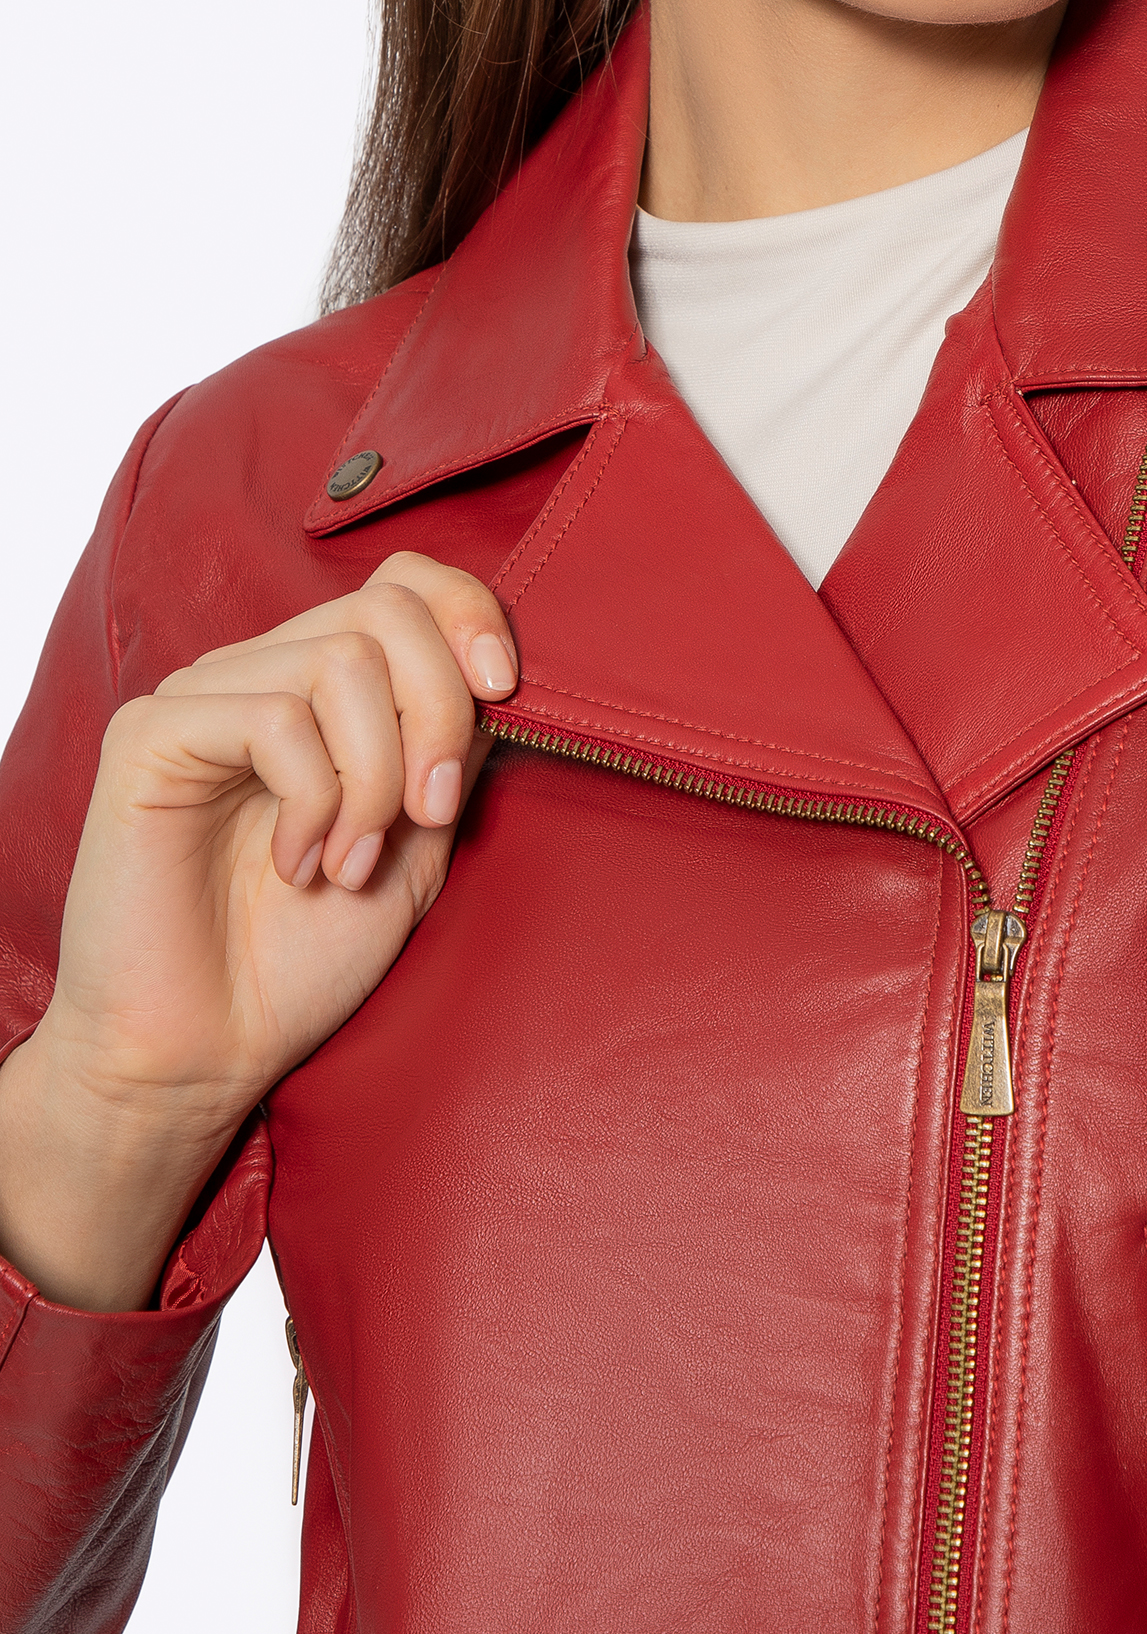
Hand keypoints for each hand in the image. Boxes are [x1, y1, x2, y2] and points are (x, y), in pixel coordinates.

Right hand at [0, 553, 514, 1308]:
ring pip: (339, 662)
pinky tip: (298, 865)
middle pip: (386, 613)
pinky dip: (312, 800)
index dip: (469, 613)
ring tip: (353, 862)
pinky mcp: (151, 734)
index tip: (507, 690)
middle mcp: (262, 672)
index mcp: (326, 688)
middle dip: (438, 714)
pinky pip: (272, 718)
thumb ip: (456, 747)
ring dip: (375, 777)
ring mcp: (203, 697)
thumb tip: (501, 669)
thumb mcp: (420, 838)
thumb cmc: (305, 956)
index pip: (404, 583)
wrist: (210, 1050)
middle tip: (429, 815)